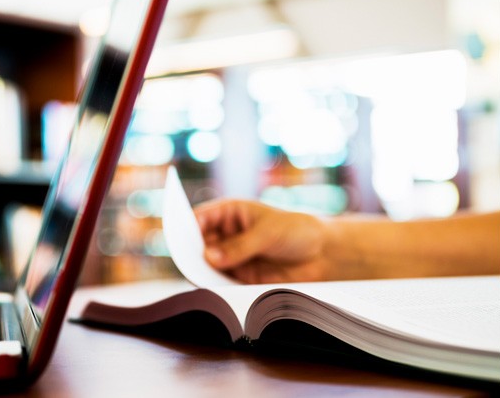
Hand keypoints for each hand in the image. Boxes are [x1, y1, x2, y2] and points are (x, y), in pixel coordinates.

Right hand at [194, 199, 330, 283]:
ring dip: (200, 269)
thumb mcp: (267, 233)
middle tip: (186, 260)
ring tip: (198, 275)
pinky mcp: (239, 276)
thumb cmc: (296, 232)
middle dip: (191, 251)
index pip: (200, 217)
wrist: (322, 255)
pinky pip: (219, 280)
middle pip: (198, 242)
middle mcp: (226, 234)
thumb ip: (239, 246)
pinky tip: (211, 287)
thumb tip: (209, 257)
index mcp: (229, 213)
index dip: (186, 225)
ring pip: (205, 263)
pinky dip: (213, 284)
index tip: (178, 236)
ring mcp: (231, 256)